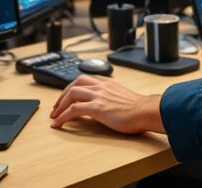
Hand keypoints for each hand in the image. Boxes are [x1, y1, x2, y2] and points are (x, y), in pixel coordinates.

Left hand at [50, 75, 165, 134]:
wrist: (146, 111)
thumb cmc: (139, 109)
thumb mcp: (122, 97)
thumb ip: (110, 98)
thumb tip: (102, 107)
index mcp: (107, 83)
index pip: (84, 80)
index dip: (72, 88)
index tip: (66, 97)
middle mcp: (101, 86)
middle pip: (74, 84)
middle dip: (62, 95)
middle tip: (56, 106)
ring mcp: (98, 96)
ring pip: (71, 94)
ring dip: (60, 104)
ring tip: (55, 115)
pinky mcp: (97, 107)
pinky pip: (73, 109)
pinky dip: (62, 116)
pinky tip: (58, 123)